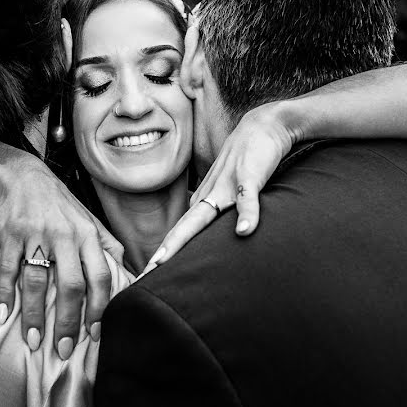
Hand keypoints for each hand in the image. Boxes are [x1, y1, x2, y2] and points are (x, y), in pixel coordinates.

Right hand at [0, 154, 123, 358]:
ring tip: (34, 342)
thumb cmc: (60, 204)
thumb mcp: (90, 220)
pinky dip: (4, 294)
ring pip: (37, 281)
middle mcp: (65, 236)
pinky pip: (8, 269)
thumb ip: (109, 247)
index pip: (101, 276)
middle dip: (68, 320)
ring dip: (34, 315)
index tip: (95, 335)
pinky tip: (3, 316)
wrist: (23, 175)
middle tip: (65, 350)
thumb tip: (131, 275)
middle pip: (71, 284)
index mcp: (88, 235)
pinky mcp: (11, 235)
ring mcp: (37, 235)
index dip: (100, 307)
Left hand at [146, 101, 297, 270]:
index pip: (179, 235)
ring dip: (184, 238)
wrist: (263, 127)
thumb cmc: (244, 162)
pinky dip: (247, 214)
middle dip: (162, 254)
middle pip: (181, 230)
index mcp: (203, 203)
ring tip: (165, 260)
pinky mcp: (248, 177)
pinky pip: (246, 198)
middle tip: (143, 276)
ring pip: (202, 216)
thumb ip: (219, 214)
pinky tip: (244, 231)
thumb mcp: (228, 193)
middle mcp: (208, 197)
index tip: (146, 279)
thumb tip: (206, 238)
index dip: (164, 257)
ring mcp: (226, 186)